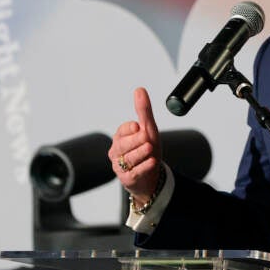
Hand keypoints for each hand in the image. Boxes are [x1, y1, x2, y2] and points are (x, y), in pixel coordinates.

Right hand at [108, 87, 161, 205]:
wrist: (152, 175)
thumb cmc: (147, 149)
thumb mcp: (148, 129)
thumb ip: (144, 110)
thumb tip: (139, 90)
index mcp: (120, 137)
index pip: (123, 130)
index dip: (131, 129)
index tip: (138, 127)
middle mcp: (117, 151)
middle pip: (123, 145)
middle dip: (136, 140)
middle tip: (146, 137)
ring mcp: (121, 166)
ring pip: (129, 158)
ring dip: (141, 153)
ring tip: (150, 148)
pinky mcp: (127, 179)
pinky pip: (135, 172)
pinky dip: (144, 166)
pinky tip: (152, 161)